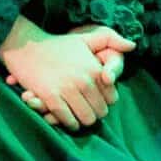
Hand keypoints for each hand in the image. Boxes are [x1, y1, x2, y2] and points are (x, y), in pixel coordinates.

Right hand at [0, 22, 135, 131]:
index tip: (98, 98)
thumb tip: (133, 45)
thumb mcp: (87, 38)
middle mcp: (84, 80)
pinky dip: (69, 123)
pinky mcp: (51, 98)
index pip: (112, 98)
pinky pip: (67, 120)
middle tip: (88, 109)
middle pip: (100, 112)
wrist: (28, 48)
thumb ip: (111, 40)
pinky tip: (68, 119)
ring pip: (85, 119)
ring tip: (79, 115)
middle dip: (95, 112)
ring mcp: (67, 90)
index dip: (106, 100)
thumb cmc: (59, 45)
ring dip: (82, 120)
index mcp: (94, 68)